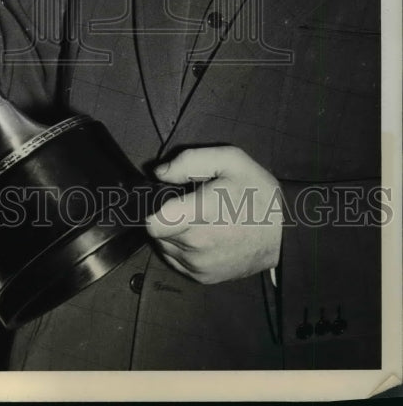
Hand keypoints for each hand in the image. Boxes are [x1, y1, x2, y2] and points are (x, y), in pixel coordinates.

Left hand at [145, 146, 282, 284]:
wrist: (286, 233)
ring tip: (197, 219)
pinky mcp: (204, 278)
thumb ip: (189, 161)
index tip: (164, 197)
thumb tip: (159, 173)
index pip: (152, 222)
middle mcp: (196, 245)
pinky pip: (175, 261)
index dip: (152, 207)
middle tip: (188, 203)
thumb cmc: (257, 193)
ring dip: (172, 233)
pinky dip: (181, 248)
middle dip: (166, 216)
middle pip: (156, 231)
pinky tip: (202, 235)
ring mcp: (199, 265)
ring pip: (163, 247)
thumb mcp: (230, 160)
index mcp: (200, 214)